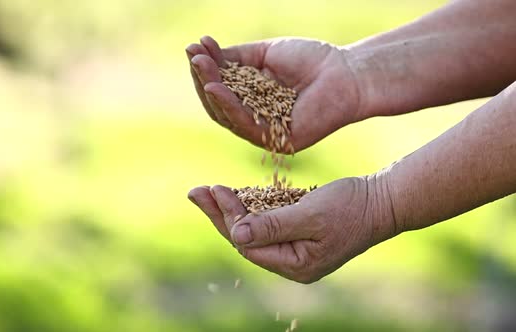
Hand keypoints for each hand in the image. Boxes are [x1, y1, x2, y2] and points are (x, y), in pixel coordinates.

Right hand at [186, 36, 364, 151]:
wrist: (347, 71)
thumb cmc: (310, 59)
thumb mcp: (265, 54)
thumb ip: (235, 58)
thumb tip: (201, 53)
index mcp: (251, 100)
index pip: (220, 88)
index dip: (205, 69)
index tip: (193, 47)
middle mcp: (254, 119)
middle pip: (218, 104)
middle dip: (203, 78)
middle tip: (192, 55)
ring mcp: (265, 133)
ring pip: (228, 115)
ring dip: (210, 90)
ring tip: (199, 66)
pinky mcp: (278, 141)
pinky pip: (246, 125)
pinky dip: (228, 105)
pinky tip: (215, 86)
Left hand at [187, 176, 396, 282]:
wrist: (385, 199)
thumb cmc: (352, 206)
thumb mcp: (311, 215)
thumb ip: (273, 226)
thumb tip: (236, 235)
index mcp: (295, 265)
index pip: (248, 244)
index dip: (227, 217)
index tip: (213, 189)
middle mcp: (292, 262)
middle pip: (246, 239)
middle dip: (220, 214)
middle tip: (196, 191)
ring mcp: (297, 249)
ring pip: (254, 230)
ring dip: (232, 210)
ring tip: (207, 191)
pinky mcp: (300, 233)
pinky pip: (268, 223)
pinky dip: (252, 208)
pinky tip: (235, 195)